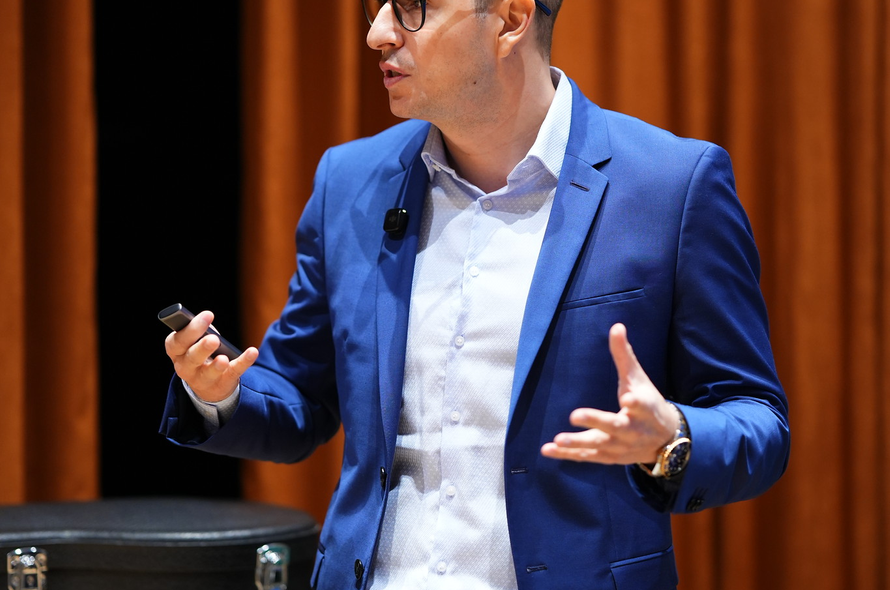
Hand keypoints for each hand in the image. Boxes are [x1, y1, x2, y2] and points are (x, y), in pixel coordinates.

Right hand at [164, 310, 258, 401]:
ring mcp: (203, 379)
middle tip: (214, 338)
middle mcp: (185, 367)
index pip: (176, 342)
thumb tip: (207, 321)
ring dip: (216, 366)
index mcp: (176, 352)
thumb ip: (199, 331)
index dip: (190, 329)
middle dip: (202, 348)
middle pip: (191, 358)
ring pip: (208, 373)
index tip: (207, 314)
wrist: (207, 385)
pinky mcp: (222, 384)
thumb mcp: (194, 341)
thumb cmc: (199, 353)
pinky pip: (233, 373)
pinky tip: (252, 352)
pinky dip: (243, 362)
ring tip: (223, 358)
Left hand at [540, 323, 678, 464]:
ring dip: (577, 443)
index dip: (636, 402)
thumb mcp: (639, 380)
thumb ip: (624, 355)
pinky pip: (586, 457)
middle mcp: (633, 429)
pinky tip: (546, 449)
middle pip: (615, 426)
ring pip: (598, 446)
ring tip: (557, 439)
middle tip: (575, 415)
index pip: (642, 404)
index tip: (629, 399)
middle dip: (596, 421)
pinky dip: (567, 455)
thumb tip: (616, 326)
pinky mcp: (609, 457)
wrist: (666, 441)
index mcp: (645, 409)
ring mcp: (621, 446)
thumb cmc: (649, 404)